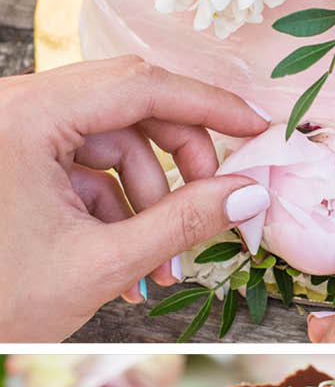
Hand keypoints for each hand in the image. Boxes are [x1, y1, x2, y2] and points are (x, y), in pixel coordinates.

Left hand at [0, 56, 270, 340]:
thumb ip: (185, 222)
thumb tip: (249, 194)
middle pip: (129, 108)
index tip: (256, 127)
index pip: (139, 87)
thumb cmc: (1, 299)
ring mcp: (13, 132)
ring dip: (149, 201)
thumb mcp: (105, 263)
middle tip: (215, 203)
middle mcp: (14, 109)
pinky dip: (118, 209)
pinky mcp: (16, 157)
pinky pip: (88, 166)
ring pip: (114, 142)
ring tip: (158, 266)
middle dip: (180, 163)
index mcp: (24, 118)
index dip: (208, 106)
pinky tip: (128, 264)